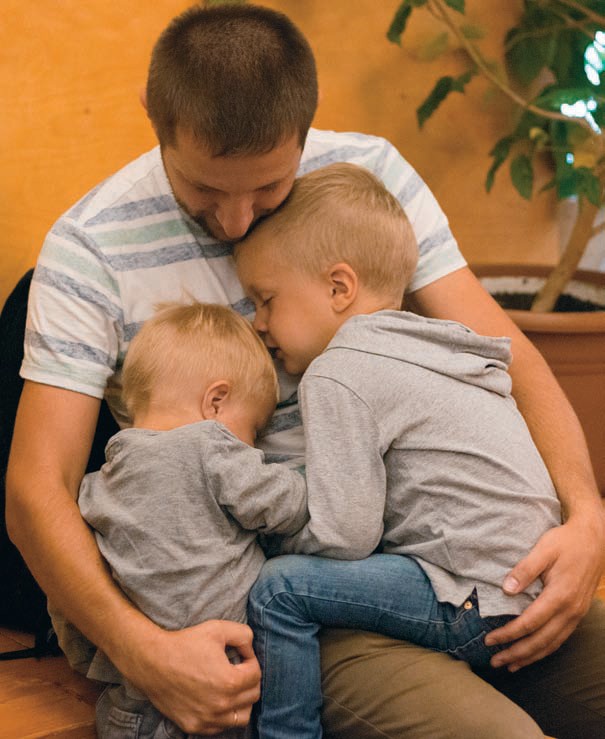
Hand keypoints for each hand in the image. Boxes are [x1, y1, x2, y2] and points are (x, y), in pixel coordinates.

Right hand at [125, 620, 260, 734]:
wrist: (152, 661)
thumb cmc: (185, 644)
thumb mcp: (218, 629)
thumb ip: (244, 635)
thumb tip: (250, 650)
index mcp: (229, 682)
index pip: (256, 675)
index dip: (251, 660)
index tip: (240, 655)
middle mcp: (220, 705)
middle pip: (252, 696)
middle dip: (249, 680)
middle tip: (238, 669)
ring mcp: (207, 719)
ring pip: (241, 717)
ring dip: (241, 701)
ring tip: (231, 686)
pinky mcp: (194, 726)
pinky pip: (220, 727)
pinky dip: (224, 715)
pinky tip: (216, 699)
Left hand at [485, 511, 604, 671]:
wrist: (594, 539)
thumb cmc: (566, 542)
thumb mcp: (544, 549)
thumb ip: (525, 569)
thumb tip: (507, 589)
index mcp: (559, 595)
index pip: (529, 623)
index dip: (508, 634)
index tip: (489, 640)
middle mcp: (570, 611)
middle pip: (540, 641)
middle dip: (516, 654)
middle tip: (495, 662)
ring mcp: (576, 614)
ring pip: (552, 644)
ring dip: (530, 657)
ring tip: (510, 665)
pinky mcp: (577, 613)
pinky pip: (560, 639)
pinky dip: (544, 650)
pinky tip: (533, 654)